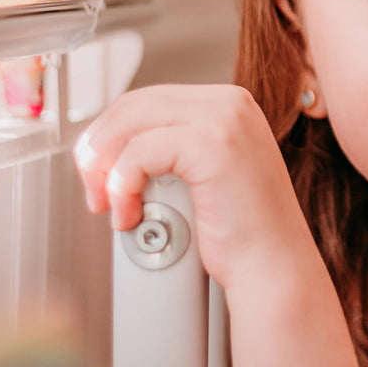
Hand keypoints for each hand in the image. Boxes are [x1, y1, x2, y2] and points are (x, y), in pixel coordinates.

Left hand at [74, 84, 308, 294]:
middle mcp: (231, 103)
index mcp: (230, 105)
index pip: (149, 99)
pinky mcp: (213, 145)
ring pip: (132, 122)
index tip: (99, 171)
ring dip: (107, 168)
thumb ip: (172, 149)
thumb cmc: (242, 233)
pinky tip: (130, 214)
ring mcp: (225, 120)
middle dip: (100, 148)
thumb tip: (112, 147)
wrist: (273, 267)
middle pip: (134, 105)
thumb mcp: (204, 173)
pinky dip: (122, 185)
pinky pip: (139, 152)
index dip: (112, 134)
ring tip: (111, 204)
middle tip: (95, 191)